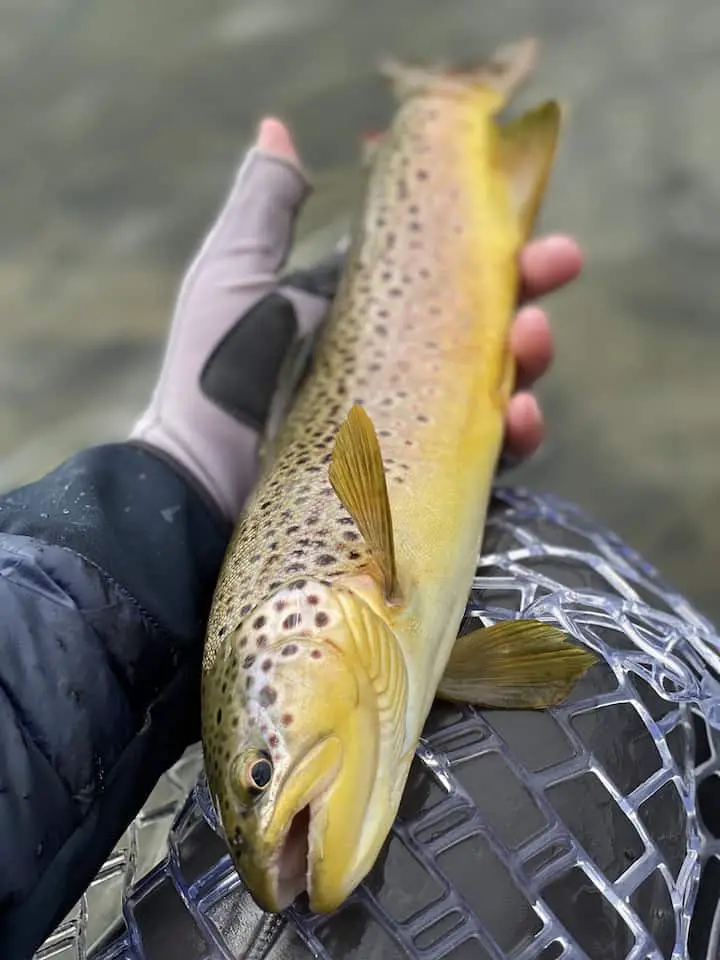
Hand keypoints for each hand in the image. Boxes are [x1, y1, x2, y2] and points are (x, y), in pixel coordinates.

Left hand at [131, 117, 581, 520]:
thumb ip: (264, 209)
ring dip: (530, 355)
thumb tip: (279, 131)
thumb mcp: (234, 279)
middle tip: (558, 261)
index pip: (445, 267)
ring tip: (530, 337)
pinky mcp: (422, 473)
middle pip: (486, 318)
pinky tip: (517, 414)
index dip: (492, 239)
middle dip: (530, 285)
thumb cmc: (212, 376)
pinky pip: (487, 455)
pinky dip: (513, 433)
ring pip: (497, 381)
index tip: (524, 216)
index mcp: (368, 310)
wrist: (197, 483)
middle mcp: (400, 360)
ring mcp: (414, 418)